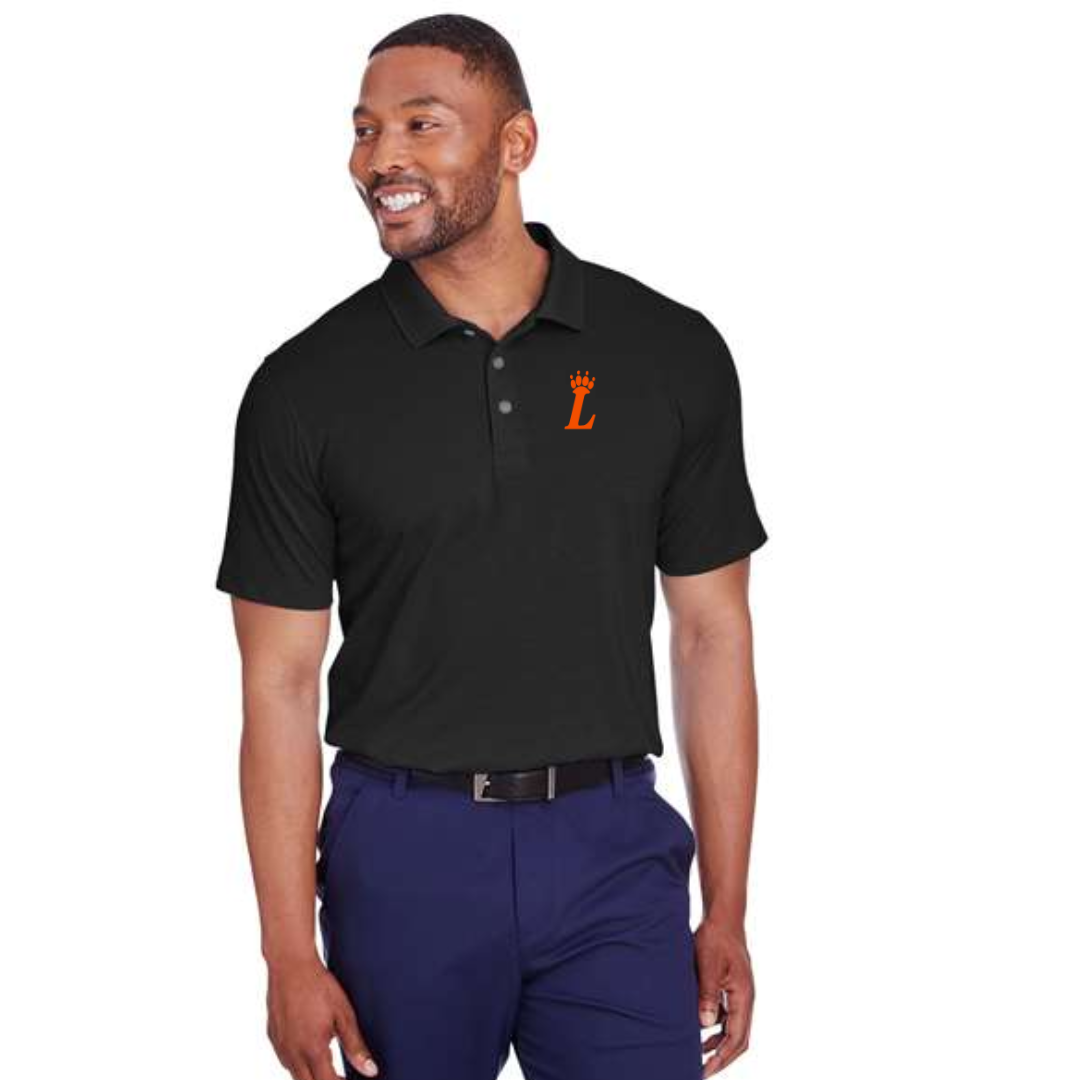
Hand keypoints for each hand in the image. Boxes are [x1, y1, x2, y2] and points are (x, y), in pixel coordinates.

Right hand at [266, 955, 378, 1078]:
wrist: (290, 964)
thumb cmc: (319, 986)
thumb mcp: (344, 1014)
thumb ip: (355, 1046)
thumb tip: (370, 1071)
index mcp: (312, 1049)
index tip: (348, 1079)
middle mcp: (292, 1053)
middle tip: (341, 1075)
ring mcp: (280, 1047)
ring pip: (295, 1075)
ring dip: (311, 1074)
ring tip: (328, 1061)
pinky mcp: (273, 1038)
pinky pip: (286, 1060)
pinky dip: (299, 1062)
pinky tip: (310, 1048)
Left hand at [694, 918, 754, 1073]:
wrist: (723, 916)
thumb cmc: (715, 938)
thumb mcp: (709, 965)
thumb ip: (708, 994)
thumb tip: (705, 1024)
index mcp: (743, 996)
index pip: (736, 1037)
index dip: (721, 1057)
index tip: (705, 1070)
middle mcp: (746, 998)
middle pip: (739, 1038)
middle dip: (722, 1057)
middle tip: (702, 1070)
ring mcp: (741, 993)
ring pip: (734, 1028)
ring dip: (719, 1043)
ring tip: (699, 1054)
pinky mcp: (733, 987)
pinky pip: (729, 1015)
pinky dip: (717, 1027)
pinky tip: (702, 1028)